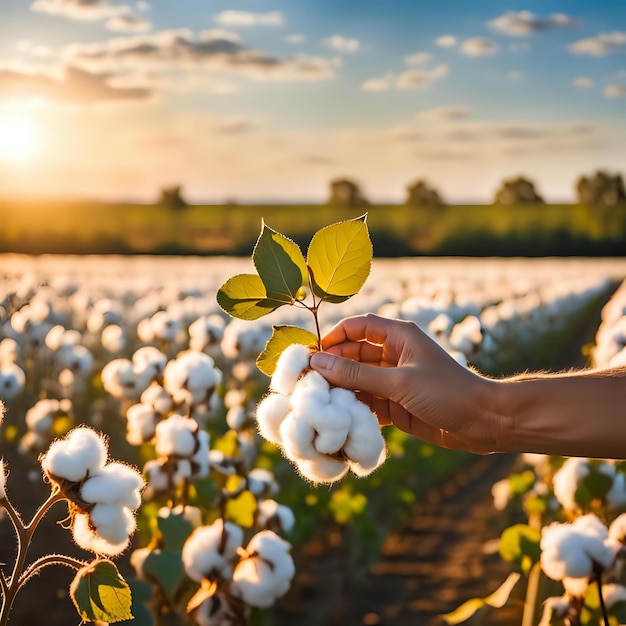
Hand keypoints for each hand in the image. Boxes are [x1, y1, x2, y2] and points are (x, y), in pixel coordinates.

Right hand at [309, 314, 503, 453]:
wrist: (484, 423)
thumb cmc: (447, 392)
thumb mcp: (399, 382)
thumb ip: (357, 375)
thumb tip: (318, 363)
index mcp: (398, 337)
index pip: (358, 327)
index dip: (335, 336)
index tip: (313, 353)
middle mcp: (393, 356)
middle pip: (353, 355)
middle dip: (333, 367)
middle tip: (307, 382)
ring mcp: (393, 381)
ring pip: (358, 381)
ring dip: (341, 391)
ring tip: (317, 403)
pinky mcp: (395, 405)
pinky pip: (367, 403)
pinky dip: (354, 410)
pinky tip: (339, 419)